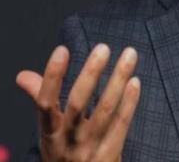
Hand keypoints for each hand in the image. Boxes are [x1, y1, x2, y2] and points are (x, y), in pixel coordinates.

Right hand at [16, 44, 140, 161]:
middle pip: (78, 103)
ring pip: (106, 109)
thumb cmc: (65, 151)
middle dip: (90, 73)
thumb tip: (23, 75)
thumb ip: (41, 99)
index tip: (62, 49)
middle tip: (103, 47)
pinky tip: (135, 81)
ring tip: (129, 54)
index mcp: (50, 132)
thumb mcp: (49, 131)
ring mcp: (90, 148)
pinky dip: (129, 102)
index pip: (45, 102)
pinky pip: (122, 125)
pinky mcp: (110, 154)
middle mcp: (68, 140)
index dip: (52, 76)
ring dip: (118, 79)